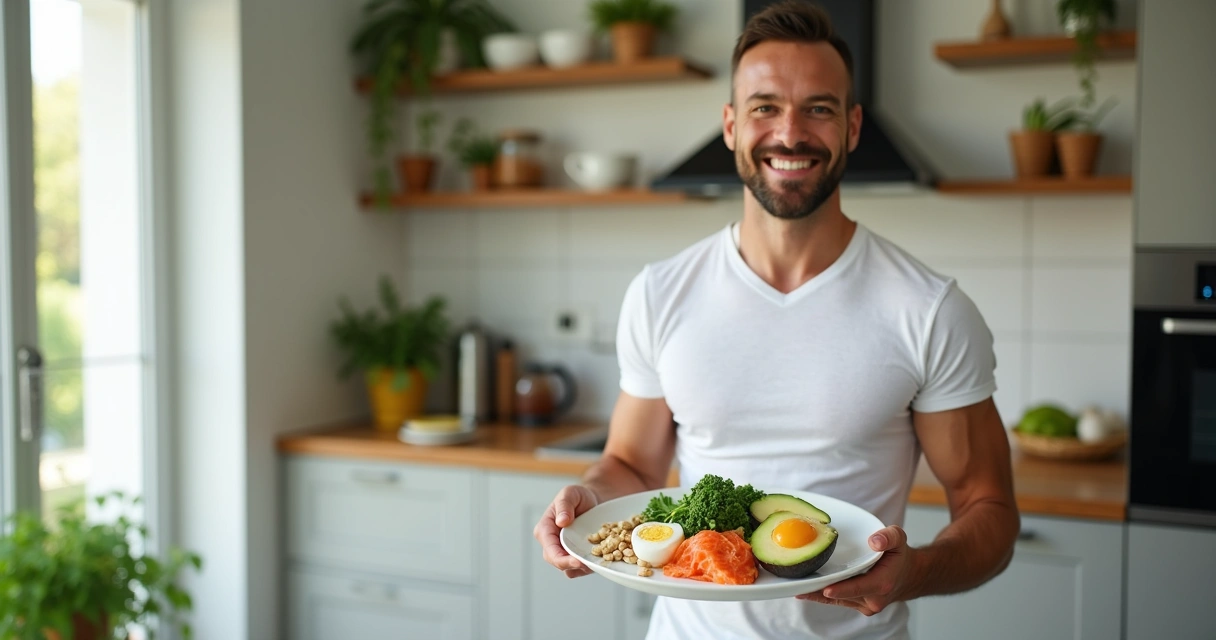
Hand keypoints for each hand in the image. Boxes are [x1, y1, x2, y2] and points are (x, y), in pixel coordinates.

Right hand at [533, 484, 599, 577]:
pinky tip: (599, 560)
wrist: (592, 501)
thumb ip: (564, 505)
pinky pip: (580, 569)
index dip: (561, 559)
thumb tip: (561, 521)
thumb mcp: (570, 493)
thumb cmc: (578, 496)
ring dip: (582, 569)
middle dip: (572, 565)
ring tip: (595, 562)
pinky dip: (589, 567)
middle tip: (589, 564)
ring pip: (569, 569)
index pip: (549, 550)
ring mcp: (563, 551)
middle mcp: (552, 543)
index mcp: (545, 529)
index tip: (577, 561)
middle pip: (557, 562)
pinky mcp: (575, 556)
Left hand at [796, 525, 914, 615]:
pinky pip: (837, 601)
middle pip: (842, 595)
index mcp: (882, 583)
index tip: (825, 588)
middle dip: (821, 590)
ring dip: (817, 594)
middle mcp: (873, 599)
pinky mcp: (857, 605)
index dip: (841, 589)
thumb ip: (889, 537)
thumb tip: (874, 541)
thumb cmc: (899, 556)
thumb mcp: (899, 539)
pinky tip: (804, 590)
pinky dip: (821, 595)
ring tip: (796, 587)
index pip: (858, 588)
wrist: (908, 576)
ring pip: (837, 600)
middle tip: (798, 585)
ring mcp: (864, 604)